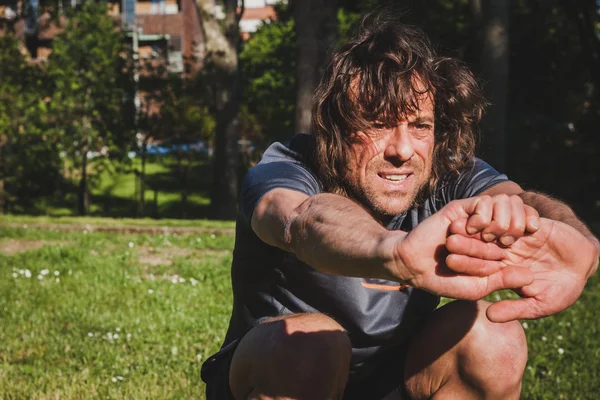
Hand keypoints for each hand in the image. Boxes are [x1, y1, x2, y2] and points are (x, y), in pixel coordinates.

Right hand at [391, 196, 535, 299]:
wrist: (415, 266)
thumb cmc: (445, 280)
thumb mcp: (478, 287)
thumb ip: (502, 281)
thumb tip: (530, 277)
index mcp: (494, 247)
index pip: (522, 233)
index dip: (530, 233)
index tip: (533, 240)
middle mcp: (486, 230)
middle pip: (516, 216)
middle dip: (517, 227)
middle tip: (508, 241)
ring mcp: (474, 218)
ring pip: (502, 205)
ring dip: (502, 219)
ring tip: (491, 236)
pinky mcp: (461, 209)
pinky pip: (482, 202)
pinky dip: (484, 213)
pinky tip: (475, 228)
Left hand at [446, 218, 598, 321]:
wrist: (585, 267)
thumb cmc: (563, 289)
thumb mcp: (540, 304)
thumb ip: (515, 309)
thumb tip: (489, 316)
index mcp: (504, 269)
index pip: (481, 266)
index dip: (466, 263)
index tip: (449, 261)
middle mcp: (507, 251)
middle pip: (483, 245)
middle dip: (468, 242)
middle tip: (449, 239)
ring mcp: (519, 236)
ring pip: (497, 229)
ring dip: (484, 226)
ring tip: (468, 223)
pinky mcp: (534, 224)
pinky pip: (520, 218)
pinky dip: (509, 218)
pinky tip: (495, 214)